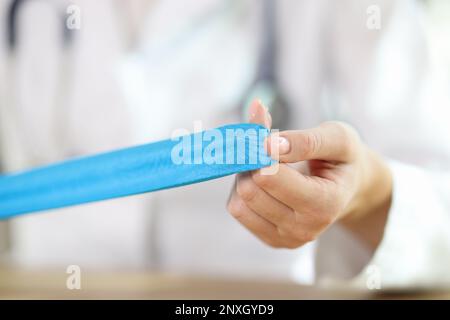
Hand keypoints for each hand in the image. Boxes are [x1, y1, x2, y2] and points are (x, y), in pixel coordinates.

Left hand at [227, 100, 391, 249]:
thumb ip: (305, 140)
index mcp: (325, 203)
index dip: (262, 151)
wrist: (348, 187)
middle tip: (267, 150)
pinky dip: (242, 191)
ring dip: (245, 177)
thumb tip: (267, 145)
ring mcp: (287, 239)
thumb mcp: (338, 138)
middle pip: (250, 190)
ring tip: (267, 166)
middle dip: (252, 163)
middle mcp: (305, 229)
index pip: (269, 177)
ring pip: (239, 203)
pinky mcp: (271, 240)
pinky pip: (238, 211)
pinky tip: (262, 183)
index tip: (270, 137)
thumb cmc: (341, 159)